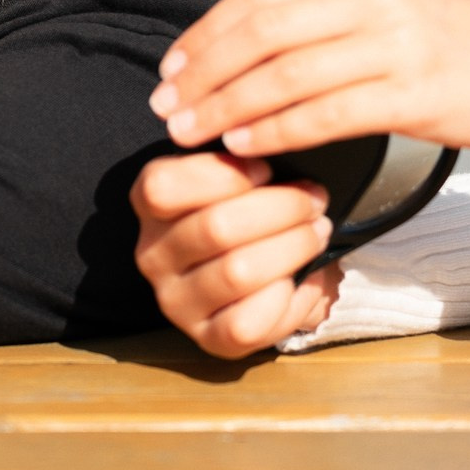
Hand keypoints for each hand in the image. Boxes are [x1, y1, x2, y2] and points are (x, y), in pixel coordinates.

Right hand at [132, 150, 339, 358]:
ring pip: (237, 272)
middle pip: (215, 227)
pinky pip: (247, 321)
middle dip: (280, 208)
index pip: (162, 187)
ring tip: (317, 231)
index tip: (266, 168)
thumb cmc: (255, 208)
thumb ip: (243, 153)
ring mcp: (177, 302)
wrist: (275, 266)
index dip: (220, 175)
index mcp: (151, 205)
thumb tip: (267, 129)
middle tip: (315, 199)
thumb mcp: (242, 174)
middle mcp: (152, 255)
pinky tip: (305, 278)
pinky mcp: (208, 339)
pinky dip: (287, 297)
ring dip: (292, 247)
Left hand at [148, 0, 469, 162]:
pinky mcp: (412, 92)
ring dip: (227, 109)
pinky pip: (326, 114)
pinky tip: (244, 148)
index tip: (171, 68)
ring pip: (287, 77)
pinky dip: (278, 132)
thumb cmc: (459, 19)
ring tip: (189, 134)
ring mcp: (395, 42)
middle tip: (164, 107)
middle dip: (205, 74)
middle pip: (263, 34)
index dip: (207, 34)